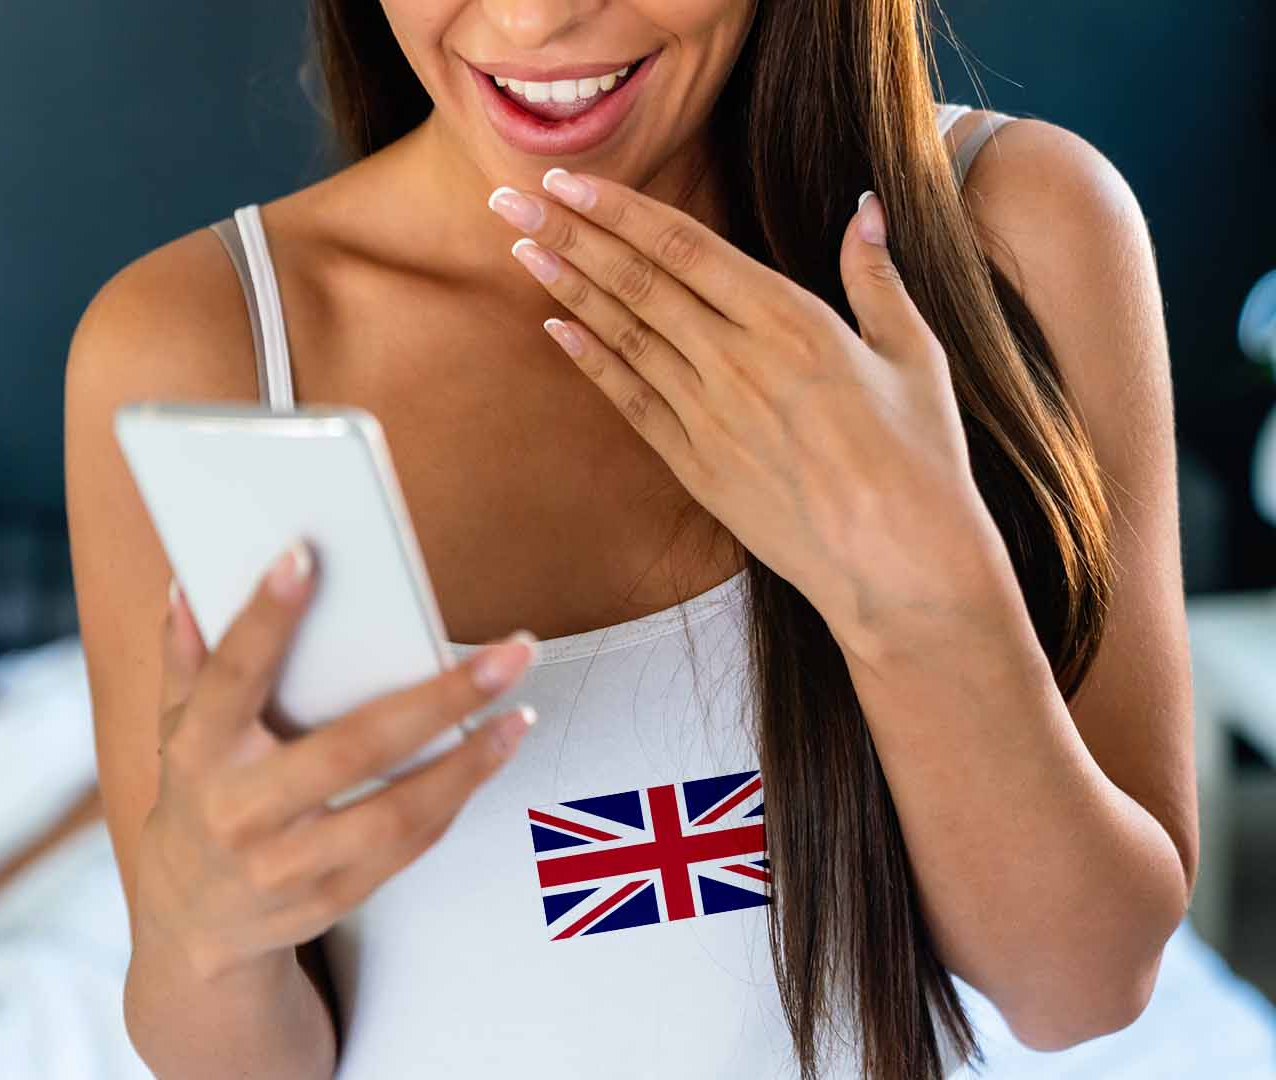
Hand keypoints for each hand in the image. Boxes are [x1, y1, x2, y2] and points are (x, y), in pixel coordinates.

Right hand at [136, 540, 537, 983]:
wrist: (194, 922)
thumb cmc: (199, 796)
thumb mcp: (174, 728)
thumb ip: (187, 658)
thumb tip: (189, 586)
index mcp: (198, 753)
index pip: (232, 677)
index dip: (265, 617)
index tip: (304, 555)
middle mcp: (240, 811)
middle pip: (351, 750)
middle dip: (439, 698)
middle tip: (508, 653)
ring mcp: (288, 864)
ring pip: (396, 812)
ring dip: (470, 762)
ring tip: (519, 711)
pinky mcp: (329, 898)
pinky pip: (407, 847)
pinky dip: (454, 798)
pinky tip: (490, 755)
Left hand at [486, 170, 1007, 638]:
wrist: (899, 565)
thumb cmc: (920, 459)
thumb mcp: (913, 353)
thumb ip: (876, 275)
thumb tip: (865, 206)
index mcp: (792, 321)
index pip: (686, 246)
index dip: (620, 209)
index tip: (568, 178)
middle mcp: (737, 362)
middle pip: (637, 282)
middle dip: (569, 234)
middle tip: (509, 199)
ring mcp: (708, 416)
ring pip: (624, 335)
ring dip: (567, 287)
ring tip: (520, 246)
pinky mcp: (694, 465)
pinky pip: (630, 401)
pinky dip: (590, 361)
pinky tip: (554, 327)